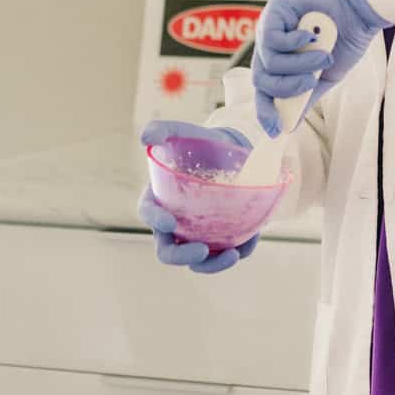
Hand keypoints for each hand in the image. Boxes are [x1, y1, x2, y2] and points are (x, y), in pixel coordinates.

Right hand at [138, 121, 260, 275]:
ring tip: (233, 254)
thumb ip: (162, 130)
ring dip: (212, 264)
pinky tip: (249, 242)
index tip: (169, 221)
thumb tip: (145, 138)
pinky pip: (227, 252)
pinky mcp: (222, 236)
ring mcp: (198, 233)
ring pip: (198, 261)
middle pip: (168, 250)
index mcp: (158, 199)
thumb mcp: (182, 131)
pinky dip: (239, 252)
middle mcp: (175, 222)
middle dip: (182, 256)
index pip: (148, 213)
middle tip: (202, 250)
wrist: (231, 149)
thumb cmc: (200, 141)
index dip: (154, 220)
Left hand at [253, 0, 387, 137]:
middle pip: (261, 79)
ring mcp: (269, 29)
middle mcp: (270, 48)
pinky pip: (272, 38)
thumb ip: (305, 98)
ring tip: (322, 57)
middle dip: (287, 86)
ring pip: (269, 61)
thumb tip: (289, 126)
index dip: (265, 112)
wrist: (358, 15)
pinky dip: (293, 42)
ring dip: (298, 64)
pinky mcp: (274, 12)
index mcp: (280, 66)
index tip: (275, 131)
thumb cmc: (343, 45)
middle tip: (311, 82)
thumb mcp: (324, 79)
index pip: (263, 92)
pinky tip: (310, 37)